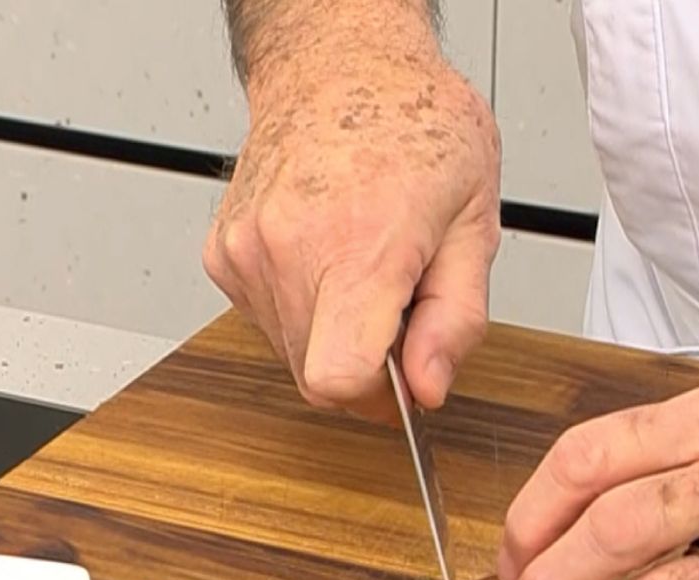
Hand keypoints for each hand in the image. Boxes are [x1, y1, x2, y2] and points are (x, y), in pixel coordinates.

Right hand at [204, 36, 500, 421]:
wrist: (340, 63)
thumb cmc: (414, 125)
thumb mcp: (475, 220)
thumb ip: (456, 318)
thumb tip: (427, 388)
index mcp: (358, 243)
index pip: (337, 379)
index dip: (378, 398)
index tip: (405, 374)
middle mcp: (288, 248)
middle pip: (319, 378)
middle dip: (367, 362)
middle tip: (399, 301)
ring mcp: (246, 251)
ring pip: (293, 355)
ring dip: (336, 334)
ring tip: (365, 267)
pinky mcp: (224, 254)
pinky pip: (269, 321)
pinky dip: (304, 309)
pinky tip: (328, 257)